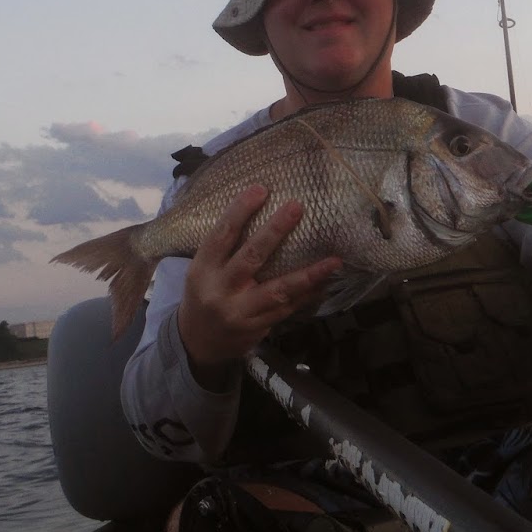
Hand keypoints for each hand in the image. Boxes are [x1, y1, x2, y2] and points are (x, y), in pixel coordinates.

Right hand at [176, 185, 341, 383]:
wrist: (197, 342)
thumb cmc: (204, 294)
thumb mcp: (202, 269)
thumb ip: (225, 248)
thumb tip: (261, 210)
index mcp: (203, 269)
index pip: (221, 235)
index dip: (240, 211)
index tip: (260, 189)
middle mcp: (220, 290)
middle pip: (251, 257)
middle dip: (275, 231)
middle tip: (296, 207)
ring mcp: (241, 311)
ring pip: (278, 290)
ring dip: (309, 274)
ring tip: (334, 261)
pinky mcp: (258, 327)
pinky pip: (288, 308)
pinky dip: (308, 294)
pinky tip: (326, 281)